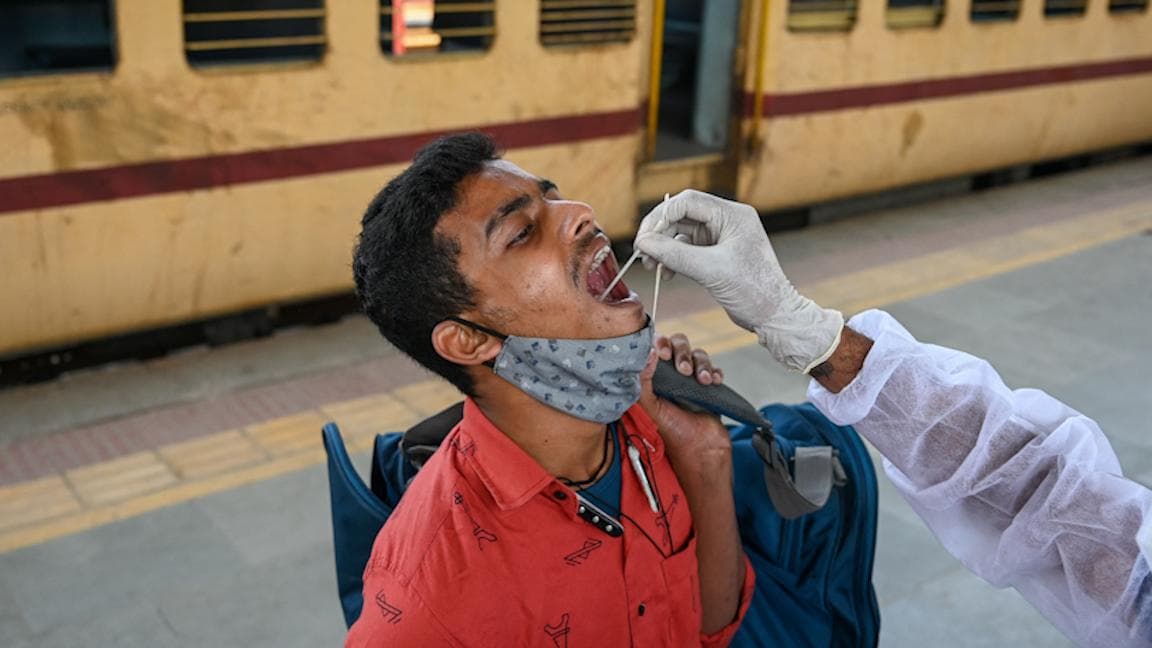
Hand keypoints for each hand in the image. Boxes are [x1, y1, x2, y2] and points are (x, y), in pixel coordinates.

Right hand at [633, 190, 843, 372]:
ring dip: (664, 248)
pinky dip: (674, 258)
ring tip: (653, 267)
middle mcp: (727, 220)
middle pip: (682, 215)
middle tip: (644, 254)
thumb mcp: (709, 270)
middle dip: (660, 234)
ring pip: (682, 233)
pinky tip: (667, 273)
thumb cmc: (753, 291)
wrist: (774, 315)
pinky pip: (687, 248)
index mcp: (732, 215)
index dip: (661, 216)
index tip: (644, 237)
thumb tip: (643, 243)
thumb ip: (673, 254)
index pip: (688, 201)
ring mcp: (722, 237)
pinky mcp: (717, 253)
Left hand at [639, 333, 731, 466]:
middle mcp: (671, 374)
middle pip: (679, 343)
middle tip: (684, 370)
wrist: (700, 450)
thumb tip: (648, 353)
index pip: (655, 346)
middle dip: (683, 352)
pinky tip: (714, 382)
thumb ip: (642, 382)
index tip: (663, 354)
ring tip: (703, 381)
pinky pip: (714, 368)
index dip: (661, 343)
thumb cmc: (671, 432)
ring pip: (698, 354)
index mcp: (653, 376)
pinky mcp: (708, 386)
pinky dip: (716, 371)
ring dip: (702, 363)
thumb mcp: (650, 408)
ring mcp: (691, 379)